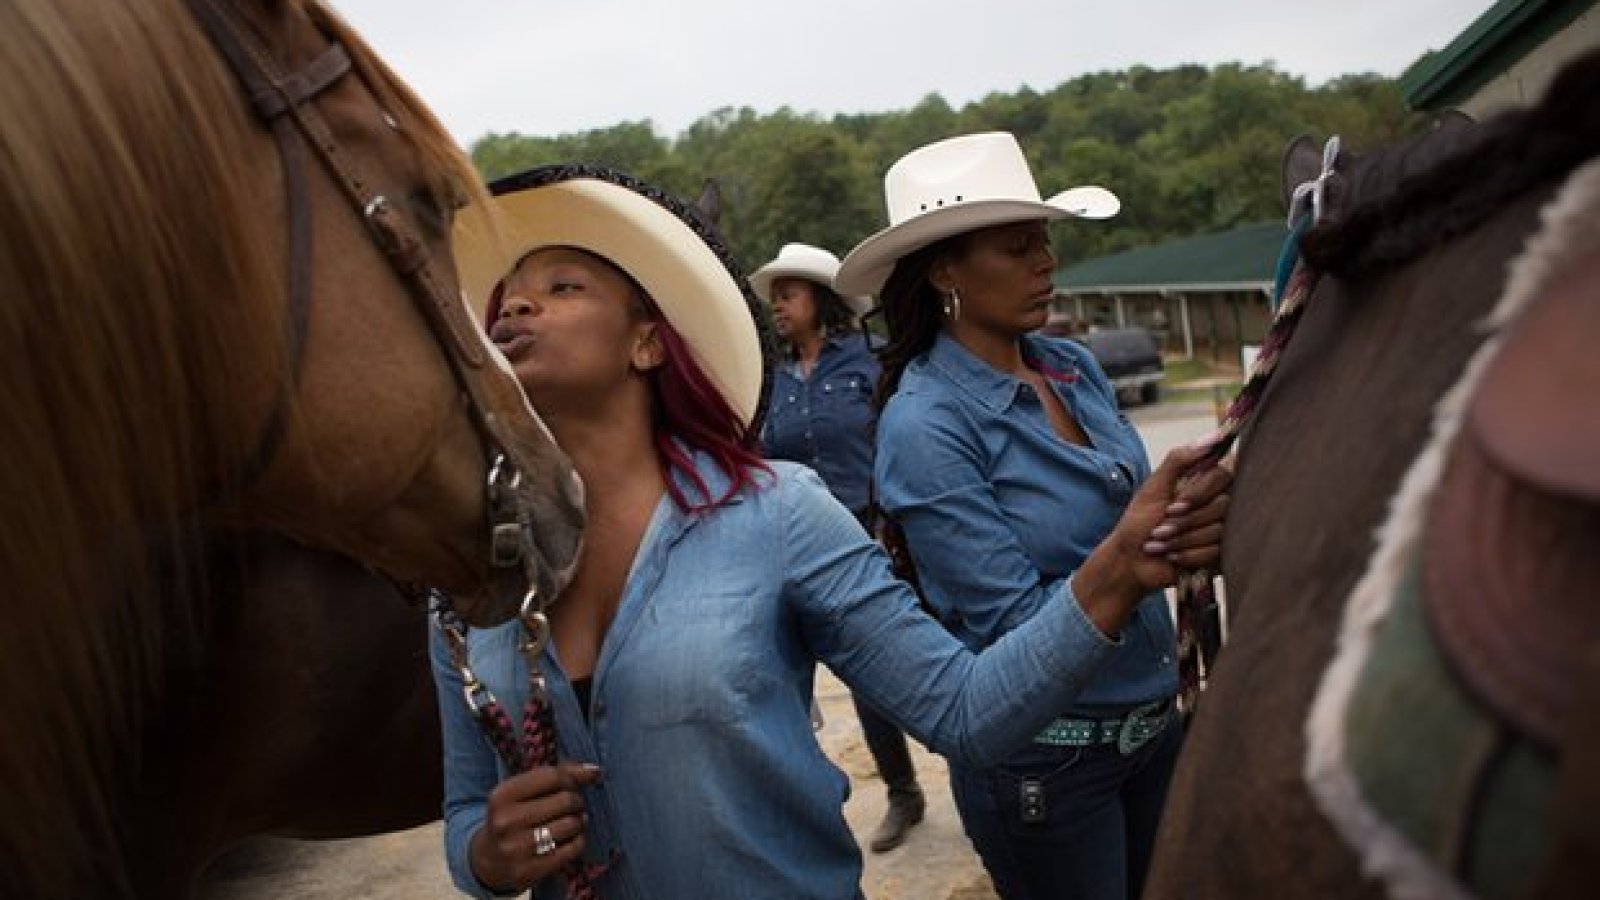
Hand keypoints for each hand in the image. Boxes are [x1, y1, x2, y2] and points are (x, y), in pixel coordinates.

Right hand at [469, 762, 602, 892]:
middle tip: (574, 806)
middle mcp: (506, 821)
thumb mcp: (523, 792)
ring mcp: (517, 848)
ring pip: (571, 824)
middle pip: (565, 800)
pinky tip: (571, 839)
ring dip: (579, 821)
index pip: (551, 776)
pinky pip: (573, 848)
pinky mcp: (531, 870)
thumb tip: (595, 770)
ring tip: (573, 822)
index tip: (572, 785)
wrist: (490, 861)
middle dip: (577, 801)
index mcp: (502, 795)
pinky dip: (579, 841)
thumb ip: (558, 774)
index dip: (570, 778)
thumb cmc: (514, 817)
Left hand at [1075, 436, 1231, 632]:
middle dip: (1187, 519)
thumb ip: (1180, 459)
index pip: (1227, 474)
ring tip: (1161, 541)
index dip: (1202, 491)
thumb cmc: (1138, 522)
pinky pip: (1215, 551)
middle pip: (1224, 504)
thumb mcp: (1154, 486)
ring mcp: (1219, 530)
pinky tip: (1171, 556)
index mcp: (1203, 484)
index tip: (1176, 503)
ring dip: (1182, 538)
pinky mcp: (1219, 554)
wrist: (1130, 561)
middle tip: (1162, 524)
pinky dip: (1187, 554)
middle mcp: (1216, 504)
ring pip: (1218, 529)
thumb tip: (1212, 438)